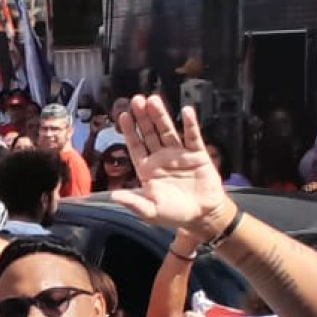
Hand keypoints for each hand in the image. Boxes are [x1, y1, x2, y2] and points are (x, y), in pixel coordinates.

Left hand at [112, 94, 234, 234]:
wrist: (202, 216)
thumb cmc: (174, 214)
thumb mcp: (150, 211)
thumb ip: (133, 202)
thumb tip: (114, 196)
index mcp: (147, 169)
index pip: (135, 145)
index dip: (129, 131)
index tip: (123, 116)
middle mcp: (161, 157)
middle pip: (150, 133)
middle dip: (143, 117)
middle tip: (137, 100)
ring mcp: (179, 154)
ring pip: (168, 131)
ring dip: (161, 116)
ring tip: (154, 100)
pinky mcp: (197, 154)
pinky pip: (193, 136)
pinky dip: (190, 124)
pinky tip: (186, 111)